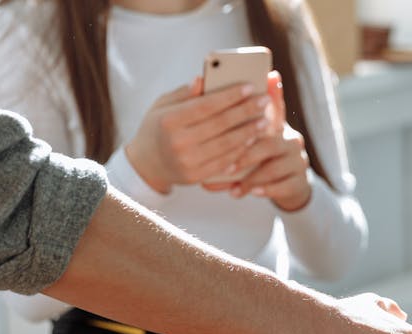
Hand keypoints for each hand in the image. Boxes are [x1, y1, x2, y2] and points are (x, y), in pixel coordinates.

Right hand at [125, 78, 271, 193]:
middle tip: (264, 101)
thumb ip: (183, 93)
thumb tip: (202, 79)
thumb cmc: (157, 127)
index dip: (230, 96)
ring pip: (226, 144)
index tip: (250, 87)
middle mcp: (178, 142)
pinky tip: (252, 139)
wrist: (146, 163)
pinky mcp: (195, 177)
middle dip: (246, 111)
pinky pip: (224, 162)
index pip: (206, 105)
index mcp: (169, 120)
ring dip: (249, 132)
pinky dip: (240, 150)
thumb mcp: (162, 105)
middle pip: (221, 124)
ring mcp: (187, 162)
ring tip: (263, 120)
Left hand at [209, 72, 312, 211]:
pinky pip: (283, 186)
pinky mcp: (300, 182)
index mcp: (277, 126)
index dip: (272, 94)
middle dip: (245, 154)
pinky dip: (265, 189)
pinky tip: (251, 192)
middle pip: (269, 142)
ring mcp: (298, 161)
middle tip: (226, 165)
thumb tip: (211, 100)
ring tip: (233, 186)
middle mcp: (290, 139)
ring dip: (251, 178)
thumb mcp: (250, 140)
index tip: (263, 84)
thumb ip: (234, 126)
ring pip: (274, 168)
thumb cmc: (260, 159)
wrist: (287, 187)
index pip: (275, 106)